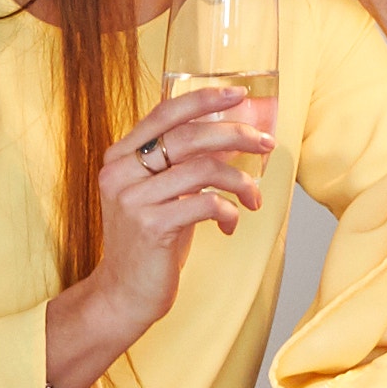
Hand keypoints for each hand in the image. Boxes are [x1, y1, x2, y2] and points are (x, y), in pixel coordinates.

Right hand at [72, 79, 274, 309]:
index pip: (164, 113)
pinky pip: (206, 204)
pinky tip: (230, 224)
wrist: (123, 293)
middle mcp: (121, 173)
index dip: (203, 99)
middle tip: (266, 143)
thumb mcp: (162, 194)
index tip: (238, 93)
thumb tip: (230, 135)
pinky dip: (228, 211)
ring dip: (240, 182)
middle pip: (189, 137)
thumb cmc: (149, 241)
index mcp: (120, 157)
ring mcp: (133, 200)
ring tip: (252, 198)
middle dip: (236, 135)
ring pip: (204, 170)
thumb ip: (184, 164)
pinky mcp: (151, 227)